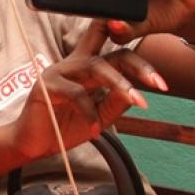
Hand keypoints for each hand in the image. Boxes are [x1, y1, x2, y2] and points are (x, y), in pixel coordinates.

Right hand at [11, 20, 164, 160]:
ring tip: (138, 102)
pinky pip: (76, 93)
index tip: (161, 80)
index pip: (113, 50)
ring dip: (120, 84)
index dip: (138, 56)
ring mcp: (59, 71)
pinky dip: (90, 112)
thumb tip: (137, 93)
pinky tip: (96, 129)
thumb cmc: (63, 127)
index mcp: (85, 68)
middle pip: (110, 53)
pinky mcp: (46, 85)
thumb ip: (115, 103)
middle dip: (137, 65)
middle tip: (158, 84)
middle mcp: (73, 63)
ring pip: (95, 67)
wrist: (33, 144)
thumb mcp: (98, 116)